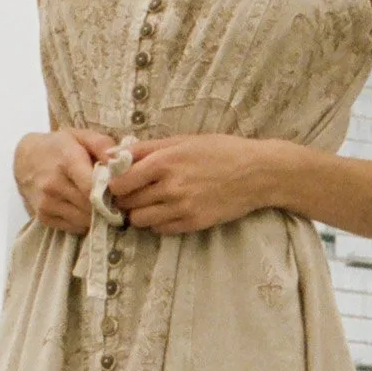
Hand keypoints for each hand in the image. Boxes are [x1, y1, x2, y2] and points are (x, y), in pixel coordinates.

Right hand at [14, 126, 116, 232]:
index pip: (92, 187)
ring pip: (84, 220)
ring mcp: (46, 203)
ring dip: (96, 216)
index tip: (121, 192)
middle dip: (108, 206)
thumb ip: (103, 145)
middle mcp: (53, 184)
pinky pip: (73, 227)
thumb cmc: (58, 146)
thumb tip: (122, 162)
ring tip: (101, 206)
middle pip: (91, 206)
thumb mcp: (80, 136)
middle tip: (116, 202)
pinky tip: (84, 210)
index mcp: (67, 161)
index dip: (111, 193)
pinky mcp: (43, 217)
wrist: (24, 158)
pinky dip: (83, 222)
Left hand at [108, 134, 278, 233]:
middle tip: (132, 193)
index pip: (119, 182)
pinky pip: (160, 230)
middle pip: (127, 202)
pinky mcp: (193, 223)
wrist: (257, 173)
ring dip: (139, 213)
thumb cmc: (220, 151)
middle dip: (125, 198)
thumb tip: (113, 155)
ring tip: (149, 203)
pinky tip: (167, 211)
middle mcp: (170, 186)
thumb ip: (147, 148)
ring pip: (140, 219)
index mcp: (164, 161)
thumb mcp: (183, 140)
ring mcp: (182, 207)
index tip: (119, 181)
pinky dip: (158, 222)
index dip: (114, 183)